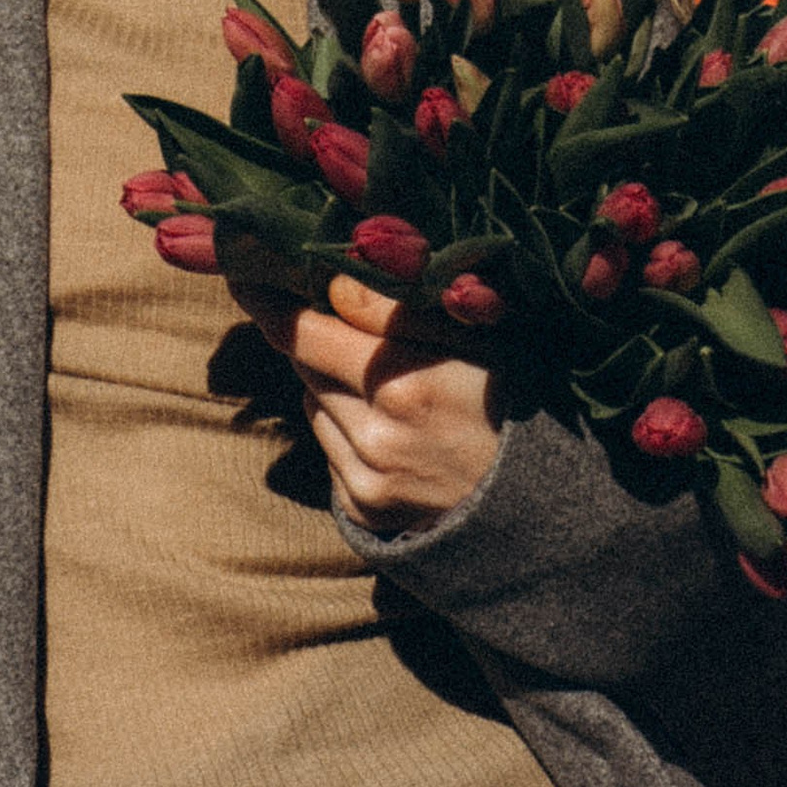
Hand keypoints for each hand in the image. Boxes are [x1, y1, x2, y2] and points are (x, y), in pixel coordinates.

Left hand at [231, 267, 503, 534]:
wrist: (543, 508)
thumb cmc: (511, 404)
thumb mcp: (474, 339)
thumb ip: (396, 310)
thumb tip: (330, 282)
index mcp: (404, 383)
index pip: (305, 333)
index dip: (270, 302)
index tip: (244, 276)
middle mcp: (377, 436)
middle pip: (306, 366)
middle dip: (321, 343)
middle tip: (360, 335)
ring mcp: (368, 480)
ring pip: (313, 406)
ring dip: (333, 389)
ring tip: (392, 392)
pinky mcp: (363, 510)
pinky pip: (328, 450)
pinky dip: (346, 433)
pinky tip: (395, 434)